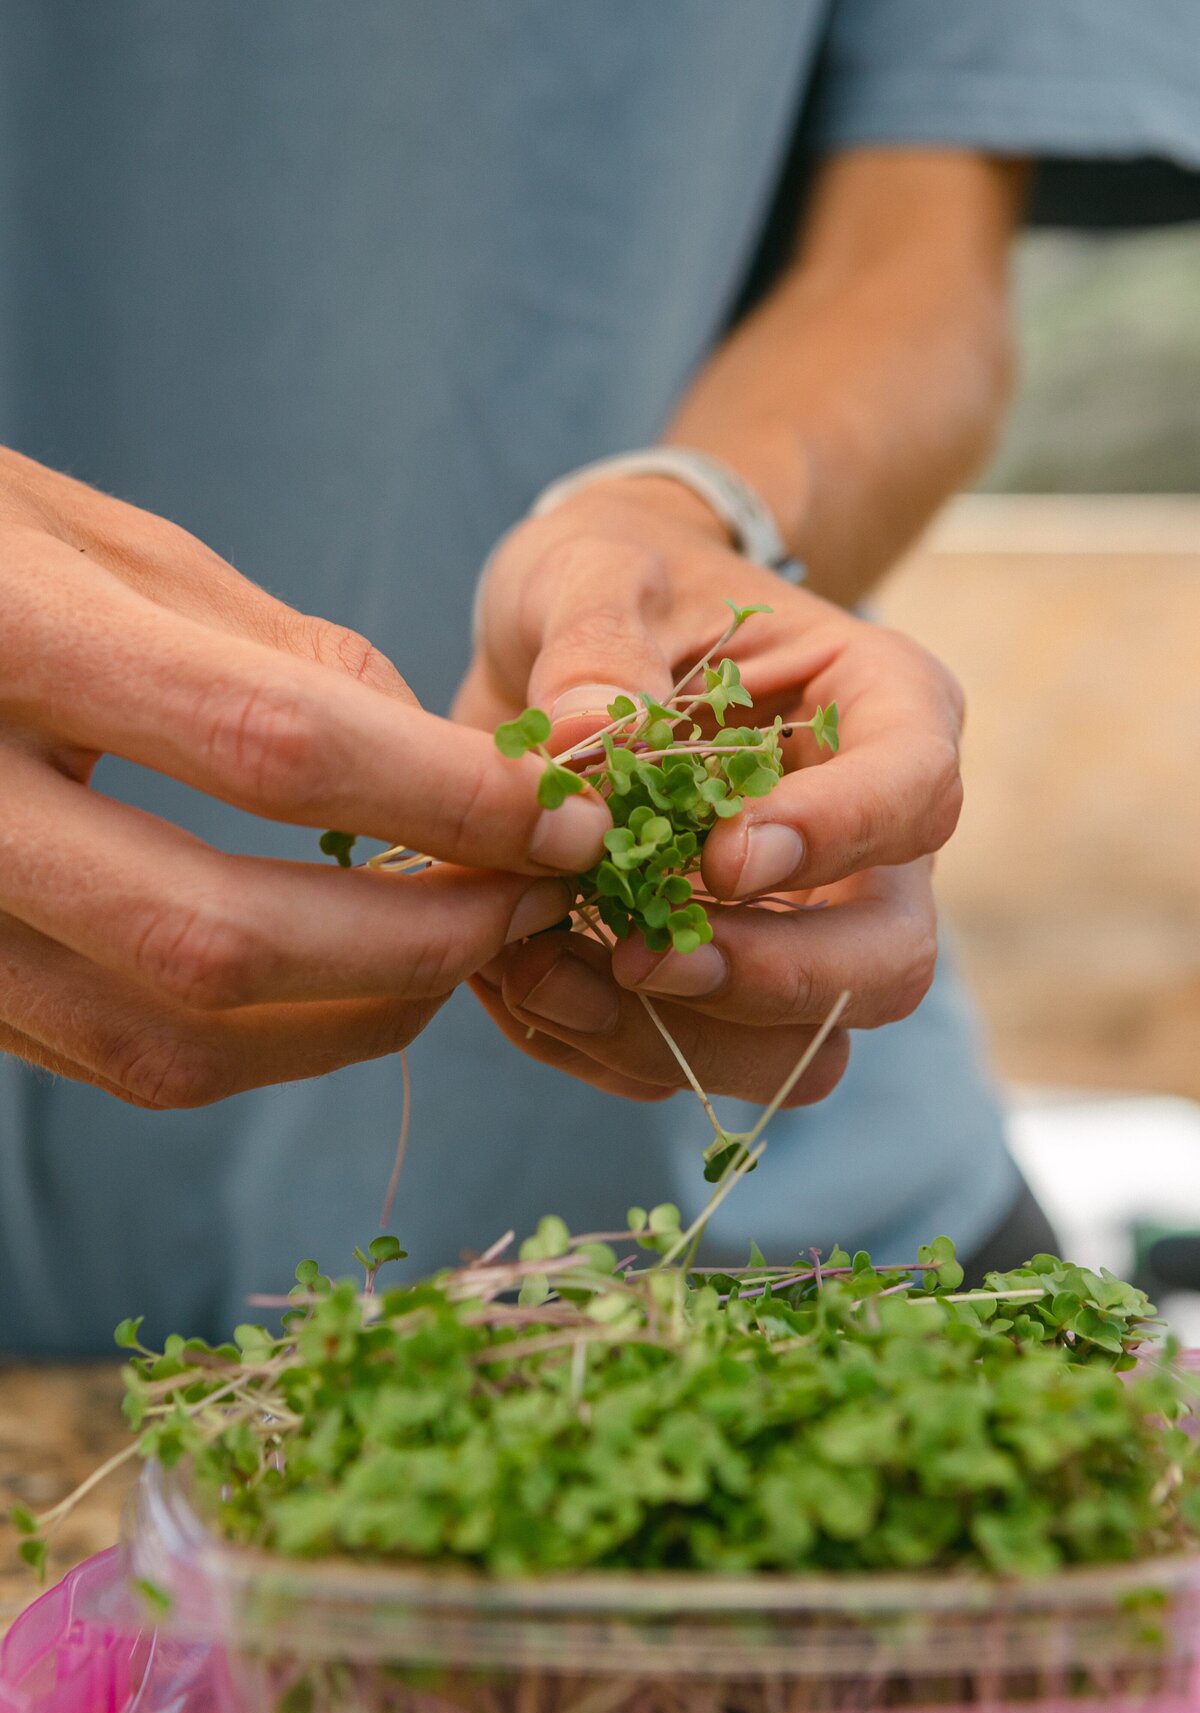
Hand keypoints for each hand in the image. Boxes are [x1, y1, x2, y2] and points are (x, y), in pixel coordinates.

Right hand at [0, 448, 608, 1105]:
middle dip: (419, 941)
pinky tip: (351, 977)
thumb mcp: (101, 543)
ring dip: (359, 1015)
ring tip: (463, 945)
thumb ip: (270, 653)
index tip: (572, 811)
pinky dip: (271, 1038)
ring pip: (172, 1040)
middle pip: (219, 939)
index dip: (446, 796)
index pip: (267, 745)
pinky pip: (127, 1057)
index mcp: (0, 639)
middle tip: (535, 899)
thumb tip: (430, 768)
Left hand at [457, 476, 962, 1106]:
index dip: (835, 840)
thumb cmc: (615, 580)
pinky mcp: (726, 985)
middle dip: (769, 980)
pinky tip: (523, 980)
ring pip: (806, 1049)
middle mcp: (867, 843)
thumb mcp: (593, 572)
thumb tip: (589, 740)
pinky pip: (697, 1064)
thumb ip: (595, 645)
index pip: (916, 794)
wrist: (570, 639)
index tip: (722, 856)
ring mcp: (805, 927)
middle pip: (889, 961)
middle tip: (642, 956)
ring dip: (678, 1039)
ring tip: (545, 975)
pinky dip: (606, 1046)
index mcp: (881, 714)